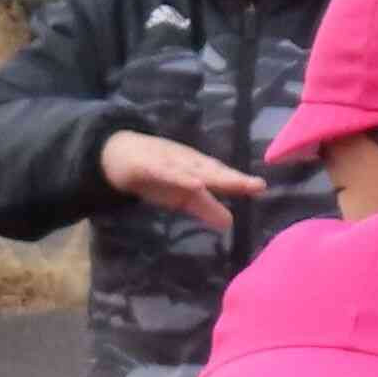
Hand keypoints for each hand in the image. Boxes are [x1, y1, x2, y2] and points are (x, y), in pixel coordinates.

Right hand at [100, 131, 270, 237]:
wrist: (117, 153)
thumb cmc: (156, 175)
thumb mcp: (181, 196)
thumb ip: (205, 207)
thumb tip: (230, 223)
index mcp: (196, 169)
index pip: (221, 176)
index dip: (240, 182)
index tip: (260, 188)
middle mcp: (186, 162)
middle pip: (212, 171)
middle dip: (233, 178)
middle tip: (256, 185)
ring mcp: (166, 161)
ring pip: (190, 169)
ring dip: (210, 175)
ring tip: (231, 182)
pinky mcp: (146, 165)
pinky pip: (164, 171)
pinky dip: (178, 176)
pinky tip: (192, 182)